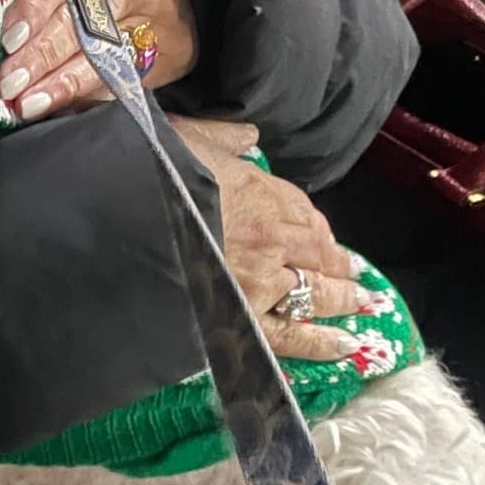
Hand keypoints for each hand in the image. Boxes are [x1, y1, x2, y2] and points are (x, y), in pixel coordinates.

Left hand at [0, 0, 196, 120]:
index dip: (35, 8)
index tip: (9, 38)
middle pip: (85, 23)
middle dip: (43, 56)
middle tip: (10, 82)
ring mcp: (150, 23)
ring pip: (105, 59)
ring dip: (63, 85)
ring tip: (29, 104)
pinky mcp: (160, 58)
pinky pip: (122, 83)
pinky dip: (87, 99)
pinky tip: (60, 111)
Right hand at [166, 119, 383, 364]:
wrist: (122, 220)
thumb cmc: (149, 174)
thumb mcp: (186, 138)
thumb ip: (222, 139)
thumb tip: (247, 138)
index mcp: (256, 190)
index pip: (299, 208)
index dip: (314, 222)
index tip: (323, 232)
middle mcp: (270, 235)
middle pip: (317, 251)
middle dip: (338, 263)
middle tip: (355, 274)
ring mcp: (261, 279)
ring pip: (315, 291)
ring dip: (342, 298)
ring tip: (362, 304)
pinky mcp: (245, 316)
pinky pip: (290, 334)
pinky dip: (320, 343)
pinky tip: (345, 346)